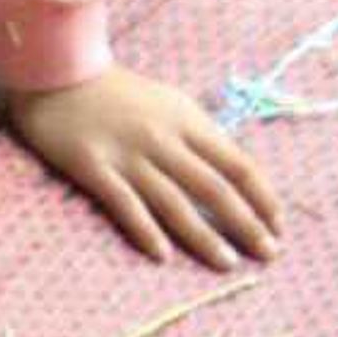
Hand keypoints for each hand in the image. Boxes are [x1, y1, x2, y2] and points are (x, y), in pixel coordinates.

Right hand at [6, 64, 278, 268]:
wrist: (59, 73)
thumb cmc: (116, 93)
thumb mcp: (168, 103)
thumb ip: (194, 135)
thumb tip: (223, 170)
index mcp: (188, 121)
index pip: (239, 164)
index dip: (263, 196)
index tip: (278, 224)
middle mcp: (164, 139)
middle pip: (215, 188)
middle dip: (246, 224)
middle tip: (269, 254)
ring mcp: (128, 155)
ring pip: (175, 203)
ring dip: (204, 236)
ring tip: (227, 263)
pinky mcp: (93, 168)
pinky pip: (124, 205)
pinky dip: (146, 230)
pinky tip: (163, 255)